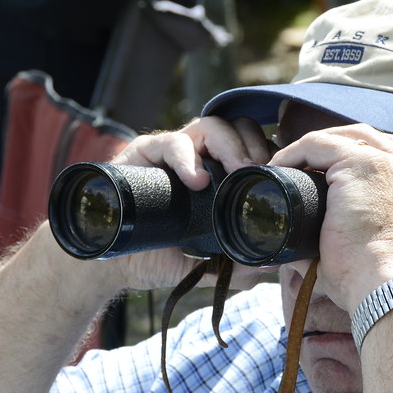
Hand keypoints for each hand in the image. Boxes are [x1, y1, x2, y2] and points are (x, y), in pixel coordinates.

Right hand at [95, 115, 274, 290]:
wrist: (113, 263)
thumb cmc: (158, 256)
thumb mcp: (204, 265)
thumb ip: (235, 265)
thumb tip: (269, 266)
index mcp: (219, 176)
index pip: (254, 149)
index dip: (270, 157)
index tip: (279, 180)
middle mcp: (199, 158)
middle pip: (238, 128)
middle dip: (256, 145)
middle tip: (261, 173)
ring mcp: (173, 153)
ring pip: (211, 125)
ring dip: (231, 144)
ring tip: (238, 171)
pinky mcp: (145, 153)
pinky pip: (171, 142)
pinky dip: (187, 158)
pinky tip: (197, 181)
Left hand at [270, 125, 392, 311]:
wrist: (389, 290)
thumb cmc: (377, 286)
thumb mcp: (373, 259)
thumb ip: (344, 248)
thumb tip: (294, 253)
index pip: (392, 161)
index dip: (356, 163)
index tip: (326, 178)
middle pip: (372, 141)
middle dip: (337, 147)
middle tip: (306, 166)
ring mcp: (392, 164)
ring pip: (348, 137)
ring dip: (317, 147)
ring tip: (289, 163)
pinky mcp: (362, 165)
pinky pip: (320, 144)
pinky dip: (296, 151)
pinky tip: (278, 164)